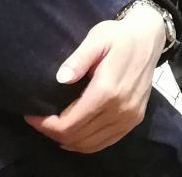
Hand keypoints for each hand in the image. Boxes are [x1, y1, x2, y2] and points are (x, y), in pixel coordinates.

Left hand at [25, 7, 165, 153]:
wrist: (150, 38)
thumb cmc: (119, 36)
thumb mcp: (97, 38)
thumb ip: (78, 59)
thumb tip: (61, 78)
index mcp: (107, 91)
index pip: (69, 124)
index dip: (45, 125)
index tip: (32, 115)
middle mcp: (120, 109)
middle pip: (76, 137)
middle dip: (52, 132)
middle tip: (40, 119)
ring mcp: (129, 117)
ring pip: (89, 145)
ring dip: (68, 140)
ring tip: (54, 126)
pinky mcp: (134, 120)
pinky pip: (105, 143)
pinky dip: (86, 144)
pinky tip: (75, 134)